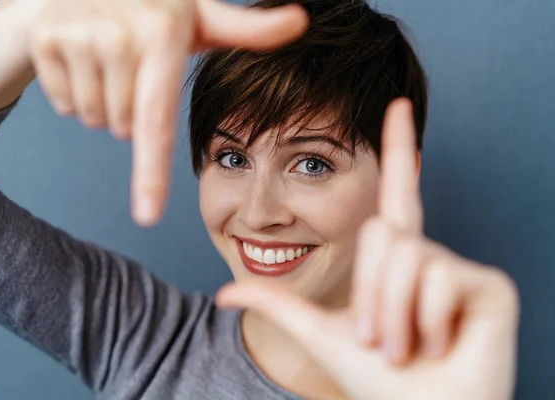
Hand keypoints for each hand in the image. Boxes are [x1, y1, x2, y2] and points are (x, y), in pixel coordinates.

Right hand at [26, 0, 307, 224]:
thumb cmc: (157, 9)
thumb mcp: (201, 17)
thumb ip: (247, 29)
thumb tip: (301, 22)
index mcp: (164, 34)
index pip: (158, 121)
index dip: (152, 174)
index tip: (146, 217)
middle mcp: (119, 36)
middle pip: (125, 129)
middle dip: (132, 112)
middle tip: (134, 67)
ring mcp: (78, 36)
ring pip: (96, 120)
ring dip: (105, 103)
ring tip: (109, 59)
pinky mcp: (46, 40)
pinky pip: (68, 105)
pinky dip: (76, 92)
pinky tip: (83, 57)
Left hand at [215, 98, 519, 399]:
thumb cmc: (372, 378)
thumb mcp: (318, 331)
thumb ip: (274, 302)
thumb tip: (222, 292)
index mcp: (395, 259)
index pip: (395, 192)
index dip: (396, 148)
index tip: (396, 104)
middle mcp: (429, 254)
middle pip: (381, 235)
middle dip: (370, 295)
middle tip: (382, 340)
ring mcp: (461, 269)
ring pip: (407, 257)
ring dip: (393, 315)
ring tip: (407, 347)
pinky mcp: (489, 285)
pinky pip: (438, 280)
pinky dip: (423, 322)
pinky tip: (439, 344)